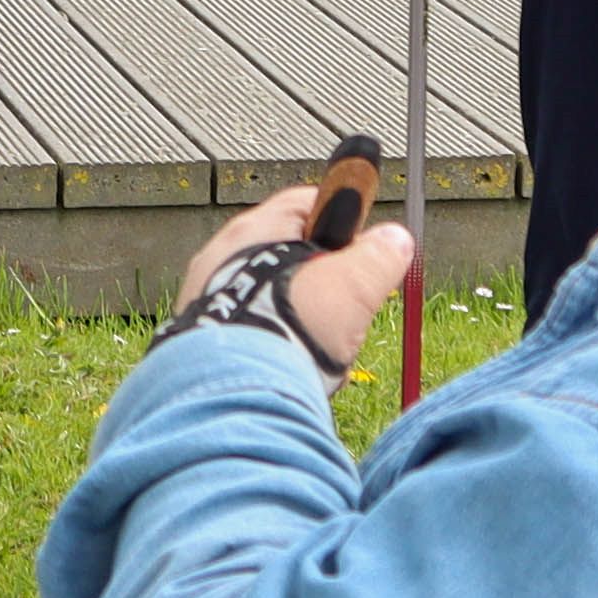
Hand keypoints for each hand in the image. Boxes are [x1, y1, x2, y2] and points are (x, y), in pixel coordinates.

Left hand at [173, 183, 415, 377]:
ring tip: (321, 350)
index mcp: (253, 229)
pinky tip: (295, 369)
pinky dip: (276, 347)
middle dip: (324, 284)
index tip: (362, 252)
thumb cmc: (290, 328)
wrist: (234, 393)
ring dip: (302, 321)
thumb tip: (395, 240)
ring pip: (272, 299)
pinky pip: (252, 333)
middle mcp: (219, 257)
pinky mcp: (201, 340)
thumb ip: (378, 257)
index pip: (304, 204)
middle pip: (288, 256)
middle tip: (346, 312)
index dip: (340, 222)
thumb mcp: (352, 286)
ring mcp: (206, 298)